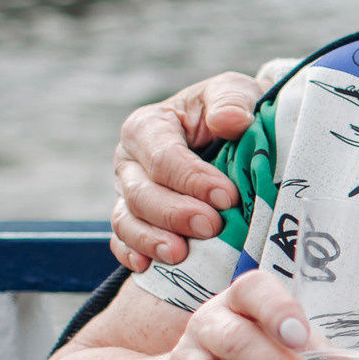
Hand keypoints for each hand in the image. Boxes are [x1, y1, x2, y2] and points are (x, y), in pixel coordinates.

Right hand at [111, 71, 264, 270]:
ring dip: (152, 240)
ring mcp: (127, 193)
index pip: (163, 157)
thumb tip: (230, 120)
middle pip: (141, 194)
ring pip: (127, 221)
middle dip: (175, 214)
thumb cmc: (231, 111)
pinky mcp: (133, 219)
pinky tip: (150, 267)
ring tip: (180, 255)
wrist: (232, 134)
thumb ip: (231, 100)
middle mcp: (130, 161)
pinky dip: (133, 254)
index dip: (192, 179)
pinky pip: (122, 241)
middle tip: (212, 227)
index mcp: (149, 126)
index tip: (227, 196)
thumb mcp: (236, 92)